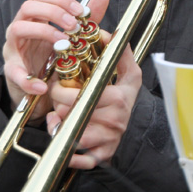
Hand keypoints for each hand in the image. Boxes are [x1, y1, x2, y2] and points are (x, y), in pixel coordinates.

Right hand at [2, 0, 108, 120]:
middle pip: (28, 7)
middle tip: (74, 25)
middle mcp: (21, 29)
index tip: (80, 11)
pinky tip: (43, 86)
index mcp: (36, 18)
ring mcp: (13, 48)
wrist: (41, 88)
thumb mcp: (72, 36)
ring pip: (17, 28)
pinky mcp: (11, 70)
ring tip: (64, 45)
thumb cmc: (53, 56)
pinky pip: (14, 72)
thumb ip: (86, 18)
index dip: (61, 0)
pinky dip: (28, 79)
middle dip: (53, 12)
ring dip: (44, 32)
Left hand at [45, 38, 141, 169]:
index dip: (63, 90)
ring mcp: (109, 139)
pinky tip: (64, 138)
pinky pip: (79, 159)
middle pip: (72, 113)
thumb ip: (120, 52)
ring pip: (71, 135)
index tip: (60, 85)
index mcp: (119, 98)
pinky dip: (68, 154)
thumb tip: (108, 32)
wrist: (134, 125)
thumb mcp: (129, 73)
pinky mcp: (103, 155)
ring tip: (59, 117)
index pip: (80, 95)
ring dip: (59, 126)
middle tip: (58, 100)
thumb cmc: (125, 96)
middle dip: (59, 105)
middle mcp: (115, 120)